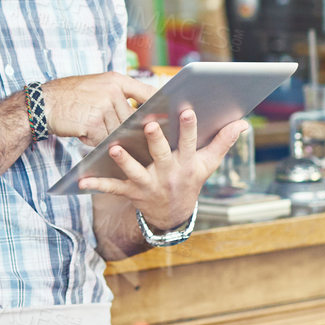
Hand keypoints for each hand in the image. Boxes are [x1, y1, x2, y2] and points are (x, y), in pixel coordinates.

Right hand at [40, 72, 154, 145]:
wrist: (43, 102)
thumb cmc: (70, 96)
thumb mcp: (97, 85)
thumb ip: (118, 94)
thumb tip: (141, 111)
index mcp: (116, 80)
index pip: (148, 93)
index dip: (159, 106)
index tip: (166, 117)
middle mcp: (112, 91)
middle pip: (132, 119)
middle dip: (126, 129)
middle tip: (121, 135)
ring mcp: (103, 106)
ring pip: (117, 131)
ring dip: (106, 135)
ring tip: (90, 127)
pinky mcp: (94, 122)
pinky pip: (103, 139)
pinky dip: (94, 140)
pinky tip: (83, 132)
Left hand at [79, 109, 246, 231]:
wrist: (173, 215)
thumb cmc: (190, 180)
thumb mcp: (208, 164)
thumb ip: (222, 142)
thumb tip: (243, 123)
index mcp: (186, 164)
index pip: (189, 143)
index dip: (189, 128)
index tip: (188, 109)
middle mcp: (168, 174)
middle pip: (162, 155)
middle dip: (157, 141)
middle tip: (151, 124)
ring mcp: (149, 184)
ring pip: (136, 172)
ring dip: (124, 161)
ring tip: (113, 148)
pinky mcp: (131, 193)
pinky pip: (113, 188)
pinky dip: (97, 185)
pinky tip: (81, 180)